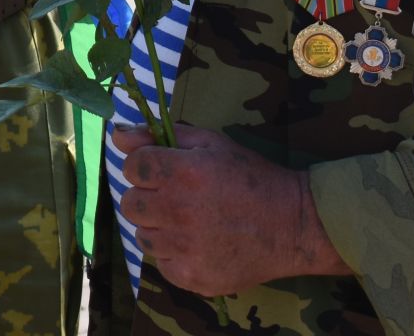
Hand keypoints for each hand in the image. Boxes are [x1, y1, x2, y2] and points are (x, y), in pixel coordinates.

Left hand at [112, 125, 346, 295]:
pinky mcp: (192, 277)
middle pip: (130, 203)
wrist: (294, 225)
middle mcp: (179, 210)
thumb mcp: (212, 144)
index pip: (131, 166)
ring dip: (158, 227)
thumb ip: (162, 136)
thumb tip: (119, 136)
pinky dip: (173, 255)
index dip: (144, 166)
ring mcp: (185, 248)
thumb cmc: (250, 178)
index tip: (163, 171)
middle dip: (147, 197)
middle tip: (174, 198)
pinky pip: (161, 263)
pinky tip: (197, 244)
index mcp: (183, 172)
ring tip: (187, 222)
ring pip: (142, 236)